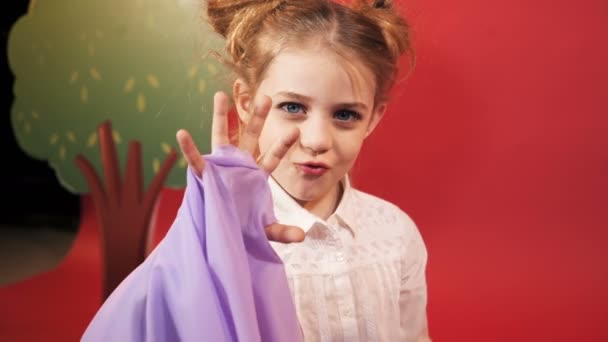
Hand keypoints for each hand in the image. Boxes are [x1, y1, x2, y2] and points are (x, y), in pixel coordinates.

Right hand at [176, 92, 304, 242]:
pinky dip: (188, 148)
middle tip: (267, 97)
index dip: (282, 144)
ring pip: (222, 137)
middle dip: (258, 119)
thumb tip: (301, 236)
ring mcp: (221, 167)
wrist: (220, 236)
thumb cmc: (243, 228)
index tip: (296, 130)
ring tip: (220, 94)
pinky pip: (195, 161)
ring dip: (221, 117)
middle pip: (251, 137)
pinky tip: (181, 133)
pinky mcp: (204, 176)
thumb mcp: (264, 230)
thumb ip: (281, 231)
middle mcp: (240, 166)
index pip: (272, 157)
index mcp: (256, 175)